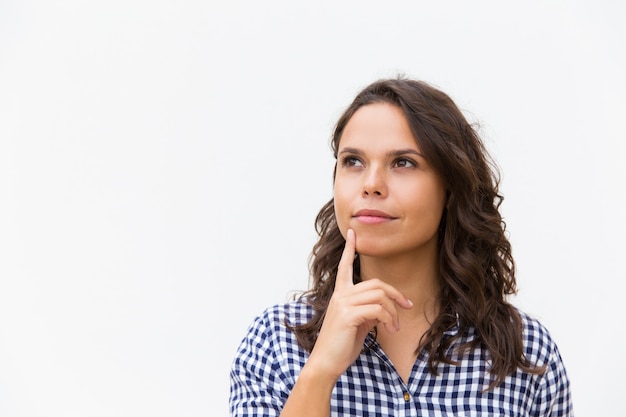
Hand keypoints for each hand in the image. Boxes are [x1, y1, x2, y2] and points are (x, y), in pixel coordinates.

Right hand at [306, 229, 412, 381]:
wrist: (326, 363)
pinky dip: (389, 319)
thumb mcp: (357, 324)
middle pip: (376, 284)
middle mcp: (341, 295)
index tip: (351, 232)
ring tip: (395, 327)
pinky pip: (378, 309)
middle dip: (396, 295)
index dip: (349, 249)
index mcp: (340, 294)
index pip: (345, 266)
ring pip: (380, 296)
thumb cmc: (341, 345)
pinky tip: (389, 330)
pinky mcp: (348, 315)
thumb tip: (383, 309)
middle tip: (407, 307)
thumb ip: (367, 311)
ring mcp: (343, 304)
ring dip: (394, 312)